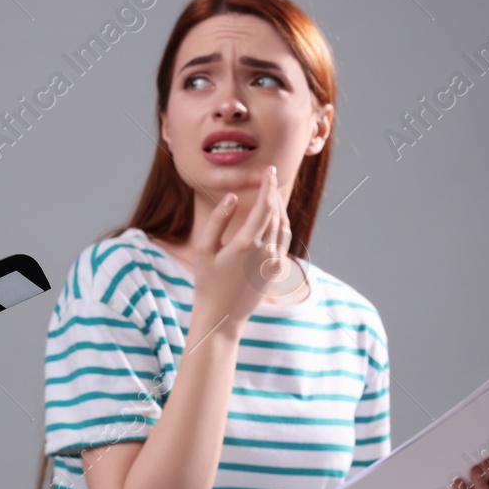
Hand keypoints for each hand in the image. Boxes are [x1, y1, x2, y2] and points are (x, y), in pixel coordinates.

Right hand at [189, 165, 292, 330]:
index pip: (265, 207)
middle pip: (277, 213)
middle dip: (274, 192)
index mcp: (246, 245)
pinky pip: (284, 240)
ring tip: (272, 192)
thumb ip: (218, 220)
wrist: (222, 318)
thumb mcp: (204, 250)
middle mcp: (265, 253)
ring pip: (284, 226)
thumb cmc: (207, 284)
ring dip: (280, 206)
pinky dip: (281, 223)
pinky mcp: (277, 270)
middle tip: (270, 175)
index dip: (268, 186)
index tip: (268, 170)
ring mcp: (275, 262)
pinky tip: (274, 216)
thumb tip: (232, 197)